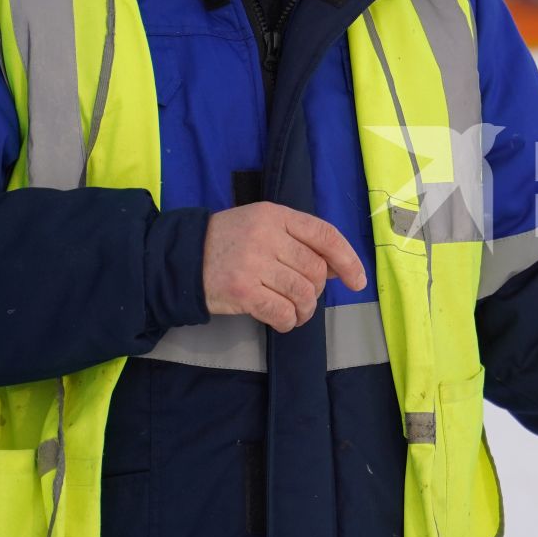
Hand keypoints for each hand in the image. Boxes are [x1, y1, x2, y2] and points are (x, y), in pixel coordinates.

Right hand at [202, 202, 367, 333]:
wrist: (180, 257)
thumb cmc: (228, 242)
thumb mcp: (263, 227)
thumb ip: (298, 241)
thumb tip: (336, 268)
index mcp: (275, 215)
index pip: (325, 235)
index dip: (347, 260)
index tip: (357, 281)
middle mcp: (266, 235)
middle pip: (315, 269)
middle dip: (316, 290)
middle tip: (304, 298)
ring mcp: (253, 263)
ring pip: (302, 293)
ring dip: (304, 310)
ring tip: (294, 312)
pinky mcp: (242, 290)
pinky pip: (281, 312)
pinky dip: (287, 321)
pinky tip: (282, 321)